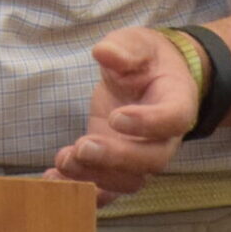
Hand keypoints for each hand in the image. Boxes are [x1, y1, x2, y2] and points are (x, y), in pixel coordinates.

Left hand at [42, 28, 199, 204]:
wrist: (148, 75)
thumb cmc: (146, 58)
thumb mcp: (137, 43)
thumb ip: (125, 49)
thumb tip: (104, 52)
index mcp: (177, 102)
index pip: (172, 120)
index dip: (147, 124)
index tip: (116, 117)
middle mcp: (165, 137)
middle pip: (151, 160)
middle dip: (116, 158)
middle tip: (83, 147)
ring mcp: (142, 156)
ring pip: (128, 180)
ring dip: (95, 176)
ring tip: (64, 161)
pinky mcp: (118, 164)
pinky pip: (107, 188)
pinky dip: (82, 189)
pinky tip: (53, 180)